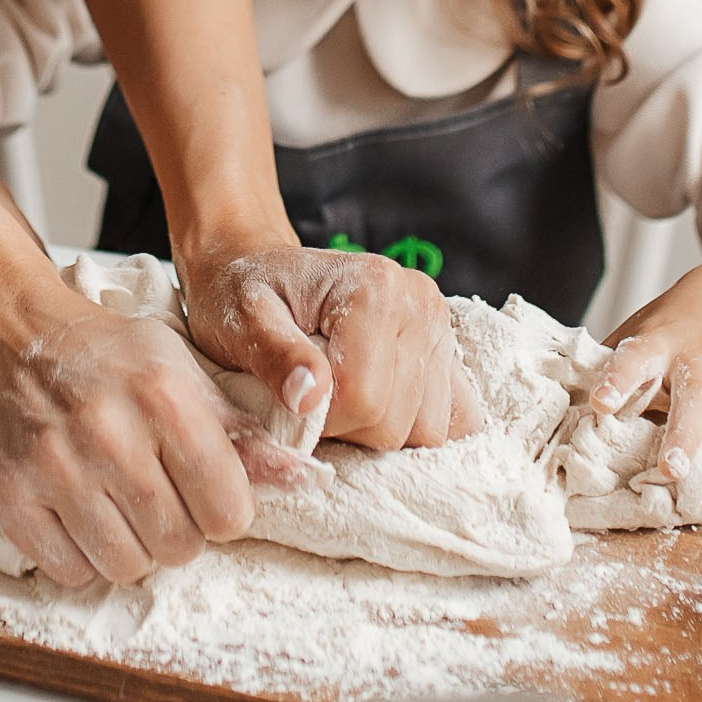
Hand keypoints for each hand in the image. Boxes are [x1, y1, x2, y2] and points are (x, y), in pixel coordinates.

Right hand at [0, 290, 278, 590]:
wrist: (5, 332)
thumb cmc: (105, 355)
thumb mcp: (180, 370)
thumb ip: (241, 431)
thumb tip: (306, 479)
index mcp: (165, 397)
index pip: (228, 510)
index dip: (223, 509)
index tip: (204, 491)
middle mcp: (110, 433)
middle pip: (179, 546)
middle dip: (179, 532)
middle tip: (158, 497)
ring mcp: (54, 467)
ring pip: (125, 566)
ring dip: (130, 549)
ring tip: (118, 506)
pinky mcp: (9, 495)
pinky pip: (68, 570)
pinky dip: (81, 555)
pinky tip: (78, 512)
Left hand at [178, 243, 479, 451]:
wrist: (261, 271)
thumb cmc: (245, 295)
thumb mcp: (244, 320)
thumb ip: (276, 356)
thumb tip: (311, 398)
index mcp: (375, 288)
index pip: (363, 398)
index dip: (320, 418)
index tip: (291, 397)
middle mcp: (420, 303)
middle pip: (397, 421)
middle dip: (347, 426)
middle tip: (313, 396)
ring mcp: (442, 329)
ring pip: (428, 430)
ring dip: (379, 429)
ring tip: (342, 395)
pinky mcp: (449, 353)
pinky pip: (458, 419)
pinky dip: (418, 425)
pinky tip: (381, 405)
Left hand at [591, 199, 701, 506]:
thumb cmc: (684, 317)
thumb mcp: (645, 325)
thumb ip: (616, 359)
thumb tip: (572, 397)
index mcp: (661, 343)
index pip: (635, 358)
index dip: (618, 379)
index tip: (602, 403)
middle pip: (692, 400)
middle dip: (681, 436)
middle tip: (669, 469)